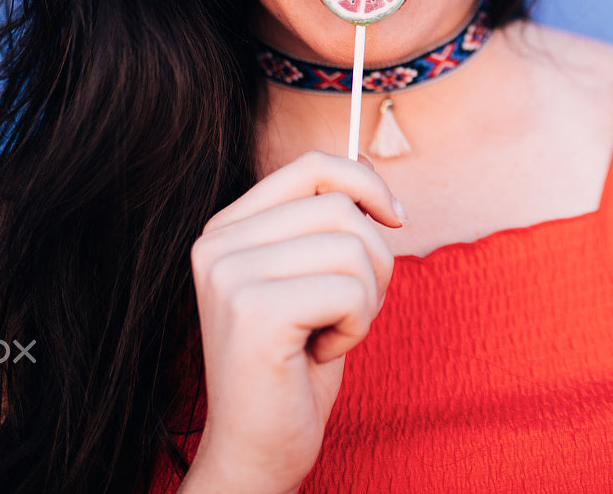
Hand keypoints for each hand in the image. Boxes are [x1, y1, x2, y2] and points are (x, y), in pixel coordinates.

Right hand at [179, 149, 404, 493]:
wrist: (258, 447)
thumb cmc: (294, 363)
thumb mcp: (312, 277)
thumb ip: (327, 223)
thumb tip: (368, 168)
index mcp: (227, 228)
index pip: (312, 164)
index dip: (366, 182)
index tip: (394, 218)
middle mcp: (217, 244)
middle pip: (342, 206)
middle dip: (373, 260)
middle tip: (347, 308)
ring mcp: (230, 276)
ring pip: (354, 248)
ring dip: (364, 299)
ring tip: (327, 332)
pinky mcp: (255, 313)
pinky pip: (351, 291)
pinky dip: (355, 327)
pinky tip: (320, 353)